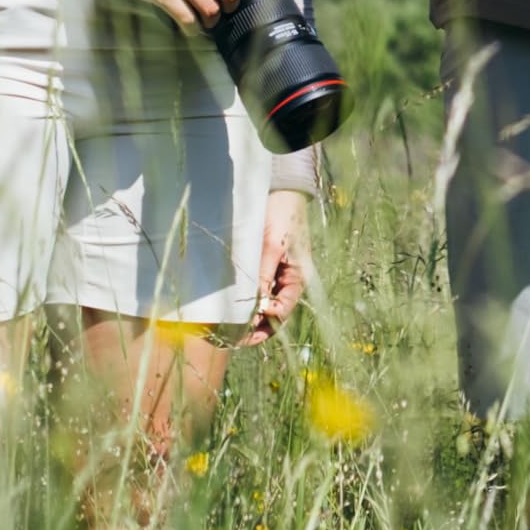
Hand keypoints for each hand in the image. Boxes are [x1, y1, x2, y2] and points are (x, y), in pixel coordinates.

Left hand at [245, 191, 314, 343]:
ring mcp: (279, 273)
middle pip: (275, 312)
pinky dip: (249, 299)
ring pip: (266, 303)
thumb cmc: (282, 216)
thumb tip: (256, 308)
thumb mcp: (271, 247)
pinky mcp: (268, 266)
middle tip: (236, 339)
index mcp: (298, 277)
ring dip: (252, 316)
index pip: (283, 310)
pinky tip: (234, 305)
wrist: (282, 189)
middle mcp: (290, 279)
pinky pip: (260, 289)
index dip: (266, 323)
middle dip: (257, 327)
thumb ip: (263, 277)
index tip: (245, 329)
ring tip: (231, 327)